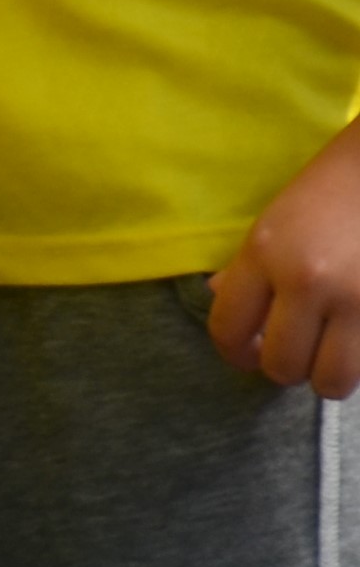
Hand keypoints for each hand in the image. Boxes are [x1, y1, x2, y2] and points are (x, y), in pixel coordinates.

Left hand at [213, 122, 359, 396]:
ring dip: (327, 374)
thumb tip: (221, 300)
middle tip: (299, 350)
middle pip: (281, 366)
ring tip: (334, 351)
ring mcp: (357, 301)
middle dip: (286, 367)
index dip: (235, 353)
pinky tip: (357, 338)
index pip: (228, 329)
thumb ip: (249, 266)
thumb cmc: (334, 187)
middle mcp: (306, 281)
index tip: (250, 353)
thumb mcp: (277, 219)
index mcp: (264, 253)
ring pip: (330, 380)